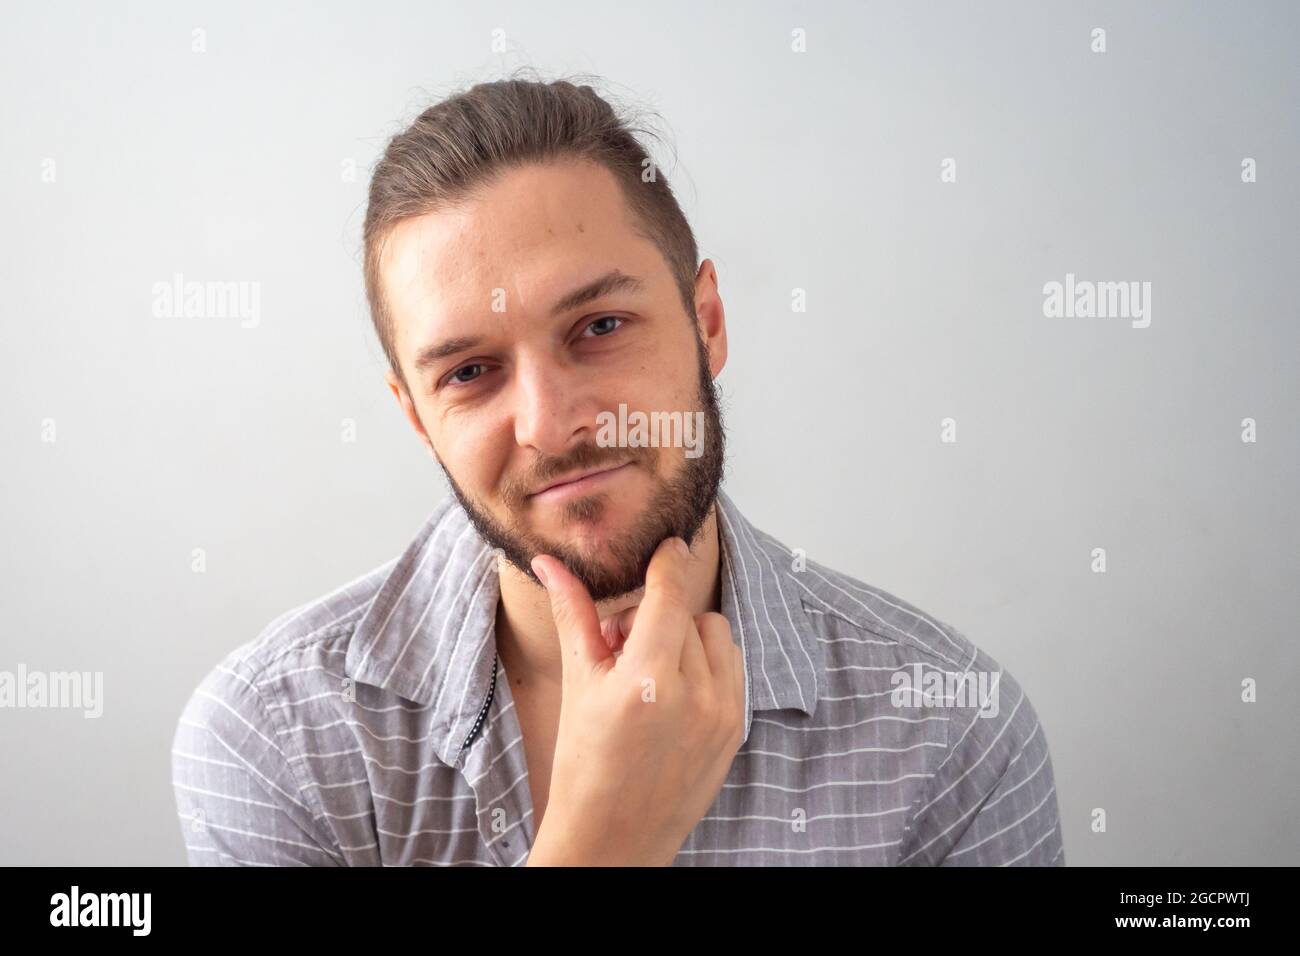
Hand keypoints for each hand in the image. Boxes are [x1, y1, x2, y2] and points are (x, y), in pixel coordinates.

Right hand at [524, 537, 744, 865]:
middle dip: (654, 617)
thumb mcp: (578, 684)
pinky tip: (672, 692)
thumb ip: (573, 615)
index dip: (669, 561)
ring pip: (715, 635)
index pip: (671, 592)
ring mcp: (722, 715)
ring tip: (649, 671)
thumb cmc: (584, 765)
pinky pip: (731, 667)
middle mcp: (693, 696)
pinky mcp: (736, 730)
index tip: (667, 547)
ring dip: (685, 638)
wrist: (612, 838)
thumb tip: (551, 562)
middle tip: (620, 646)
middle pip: (685, 613)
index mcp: (647, 681)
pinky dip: (705, 665)